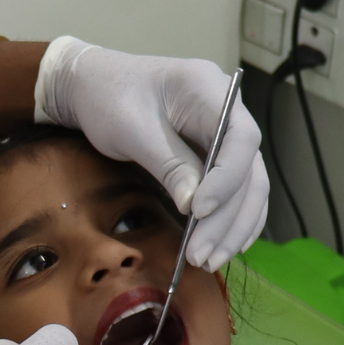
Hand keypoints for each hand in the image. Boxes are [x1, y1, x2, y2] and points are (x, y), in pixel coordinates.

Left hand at [33, 37, 268, 268]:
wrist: (94, 85)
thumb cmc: (109, 96)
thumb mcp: (133, 130)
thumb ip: (168, 165)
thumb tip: (193, 208)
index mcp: (209, 88)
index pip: (241, 139)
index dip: (227, 179)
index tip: (199, 211)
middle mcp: (228, 110)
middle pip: (248, 170)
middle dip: (228, 217)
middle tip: (201, 253)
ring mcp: (225, 133)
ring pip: (249, 186)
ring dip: (233, 227)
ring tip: (209, 259)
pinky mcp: (215, 154)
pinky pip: (237, 190)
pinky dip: (233, 220)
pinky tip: (223, 246)